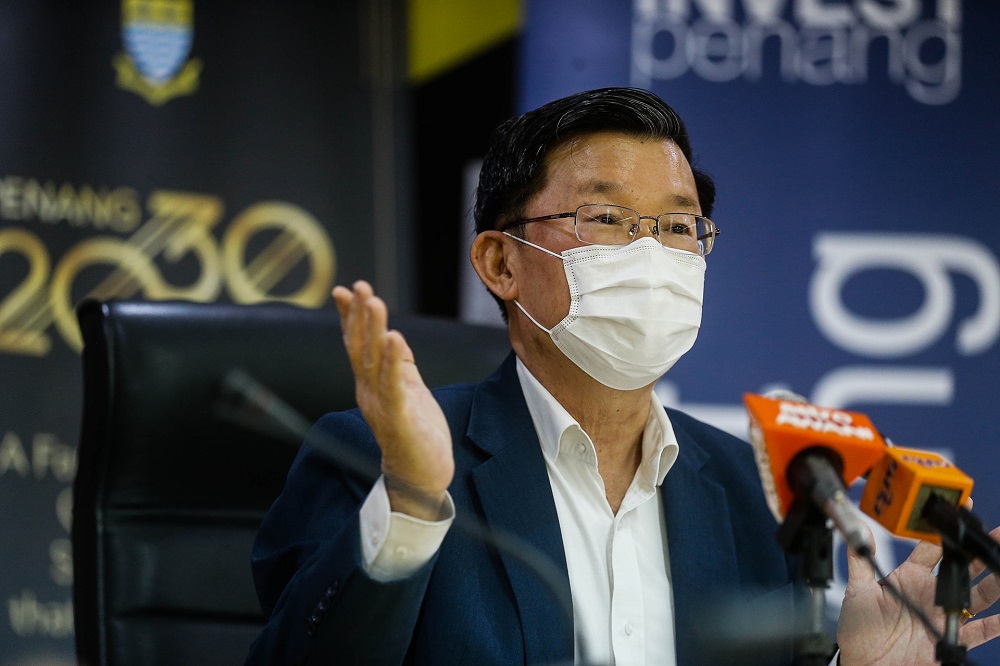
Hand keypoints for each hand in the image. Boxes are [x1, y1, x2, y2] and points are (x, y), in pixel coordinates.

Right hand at [332, 280, 453, 519]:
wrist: (423, 476)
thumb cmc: (416, 433)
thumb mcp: (409, 389)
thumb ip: (400, 364)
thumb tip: (392, 334)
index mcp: (371, 384)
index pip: (357, 345)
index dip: (350, 317)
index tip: (344, 290)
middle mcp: (369, 392)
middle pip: (360, 348)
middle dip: (359, 315)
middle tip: (358, 286)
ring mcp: (381, 405)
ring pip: (373, 362)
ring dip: (372, 330)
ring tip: (373, 301)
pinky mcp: (399, 418)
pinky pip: (394, 385)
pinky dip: (392, 361)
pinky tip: (394, 338)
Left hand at [838, 525, 999, 664]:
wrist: (865, 665)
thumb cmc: (859, 630)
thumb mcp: (856, 592)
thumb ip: (859, 560)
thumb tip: (857, 529)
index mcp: (909, 577)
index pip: (931, 548)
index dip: (944, 531)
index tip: (958, 513)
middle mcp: (930, 593)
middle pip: (961, 567)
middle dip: (978, 551)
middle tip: (996, 535)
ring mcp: (942, 614)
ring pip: (977, 594)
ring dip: (993, 582)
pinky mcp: (950, 638)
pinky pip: (979, 631)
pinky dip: (995, 624)